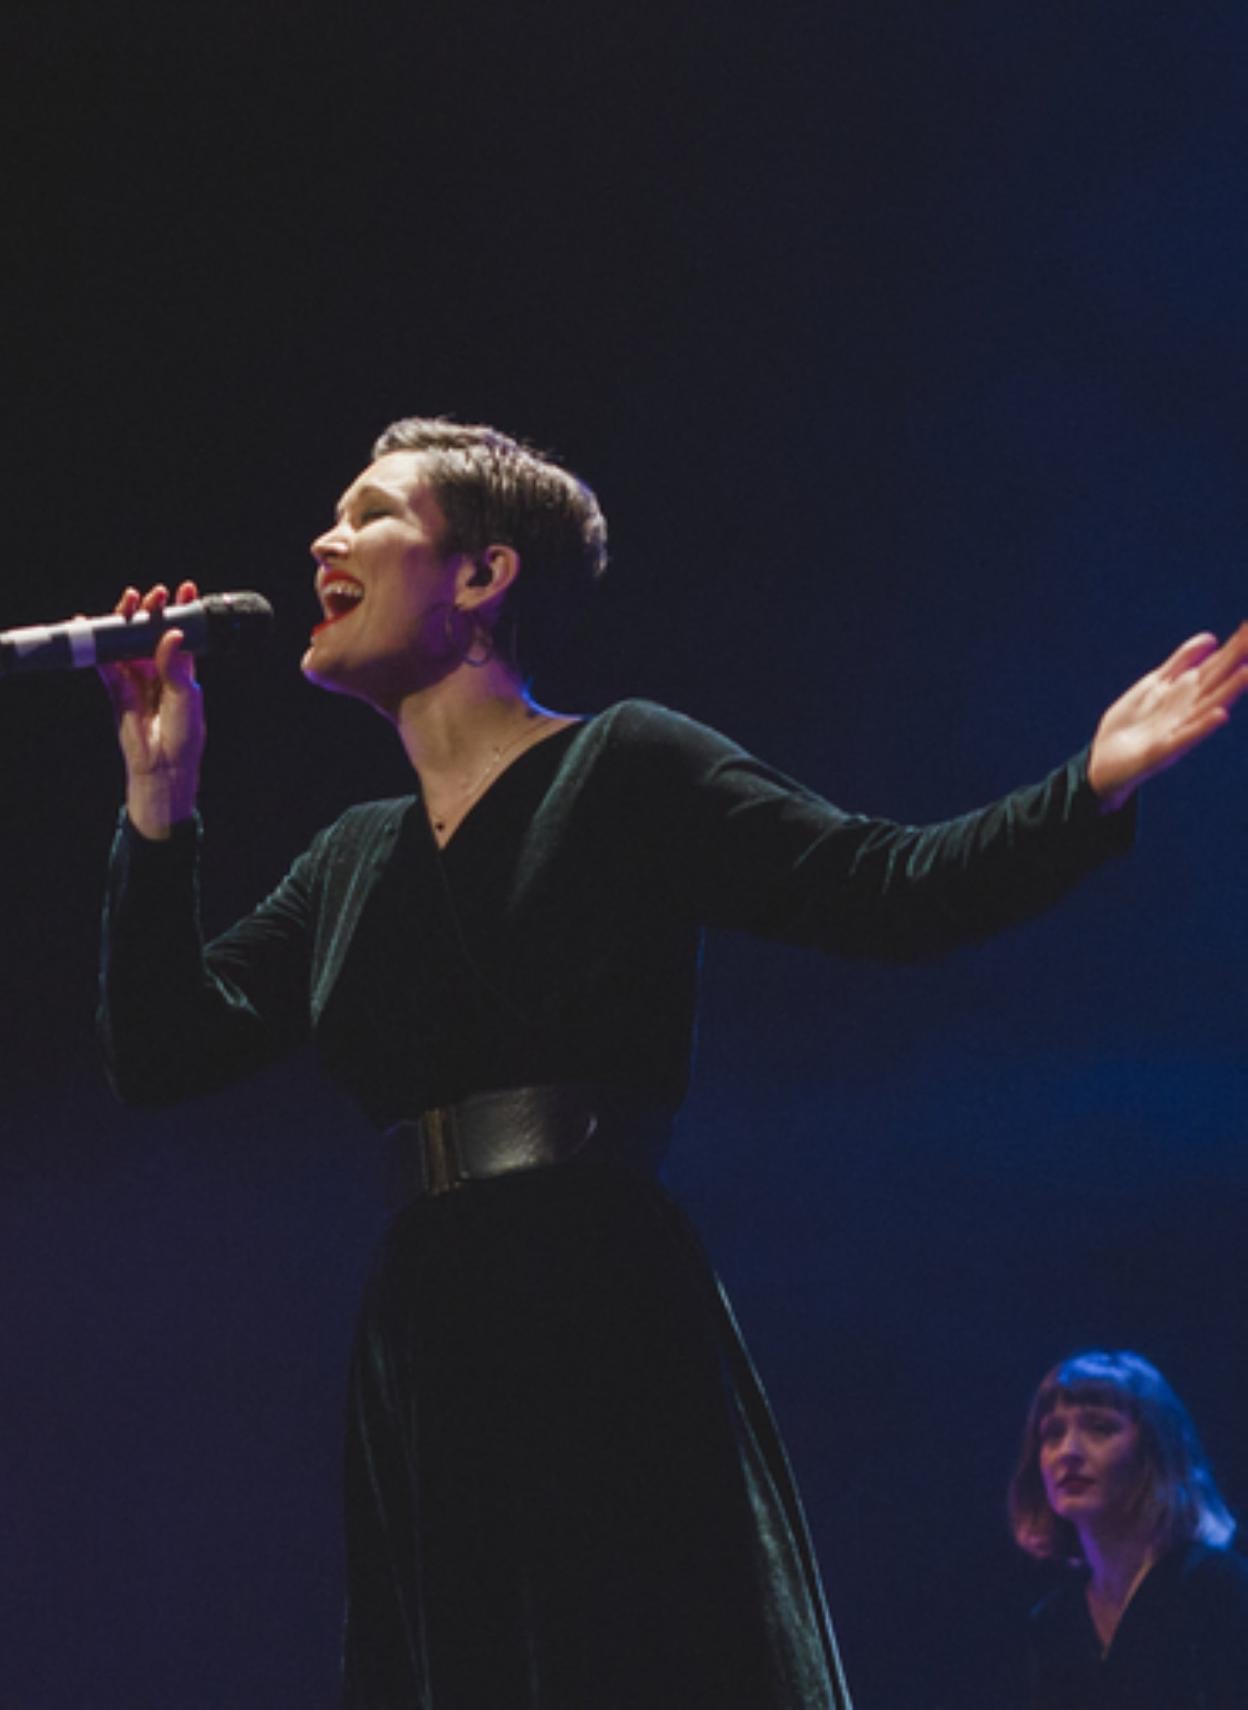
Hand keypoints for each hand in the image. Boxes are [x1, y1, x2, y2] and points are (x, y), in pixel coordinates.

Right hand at [99, 580, 205, 838]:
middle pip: (151, 631)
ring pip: (128, 641)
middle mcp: (159, 669)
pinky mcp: (117, 687)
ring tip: (129, 599)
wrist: (163, 765)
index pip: (182, 632)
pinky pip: (105, 662)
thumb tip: (171, 633)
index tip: (186, 588)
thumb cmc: (184, 733)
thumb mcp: (186, 695)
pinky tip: (88, 624)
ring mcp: (137, 676)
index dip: (183, 609)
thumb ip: (176, 665)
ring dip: (126, 620)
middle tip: (155, 594)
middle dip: (153, 609)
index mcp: (183, 669)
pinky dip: (97, 645)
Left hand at [1088, 623, 1247, 810]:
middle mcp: (1189, 709)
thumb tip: (1211, 637)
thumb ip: (1180, 662)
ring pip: (1208, 706)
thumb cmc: (1132, 723)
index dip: (1234, 646)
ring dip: (1229, 691)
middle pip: (1217, 680)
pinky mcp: (1163, 751)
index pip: (1216, 664)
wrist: (1104, 761)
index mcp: (1186, 692)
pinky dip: (1202, 726)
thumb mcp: (1154, 684)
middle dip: (1237, 661)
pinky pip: (1185, 737)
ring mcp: (1178, 730)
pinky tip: (1220, 715)